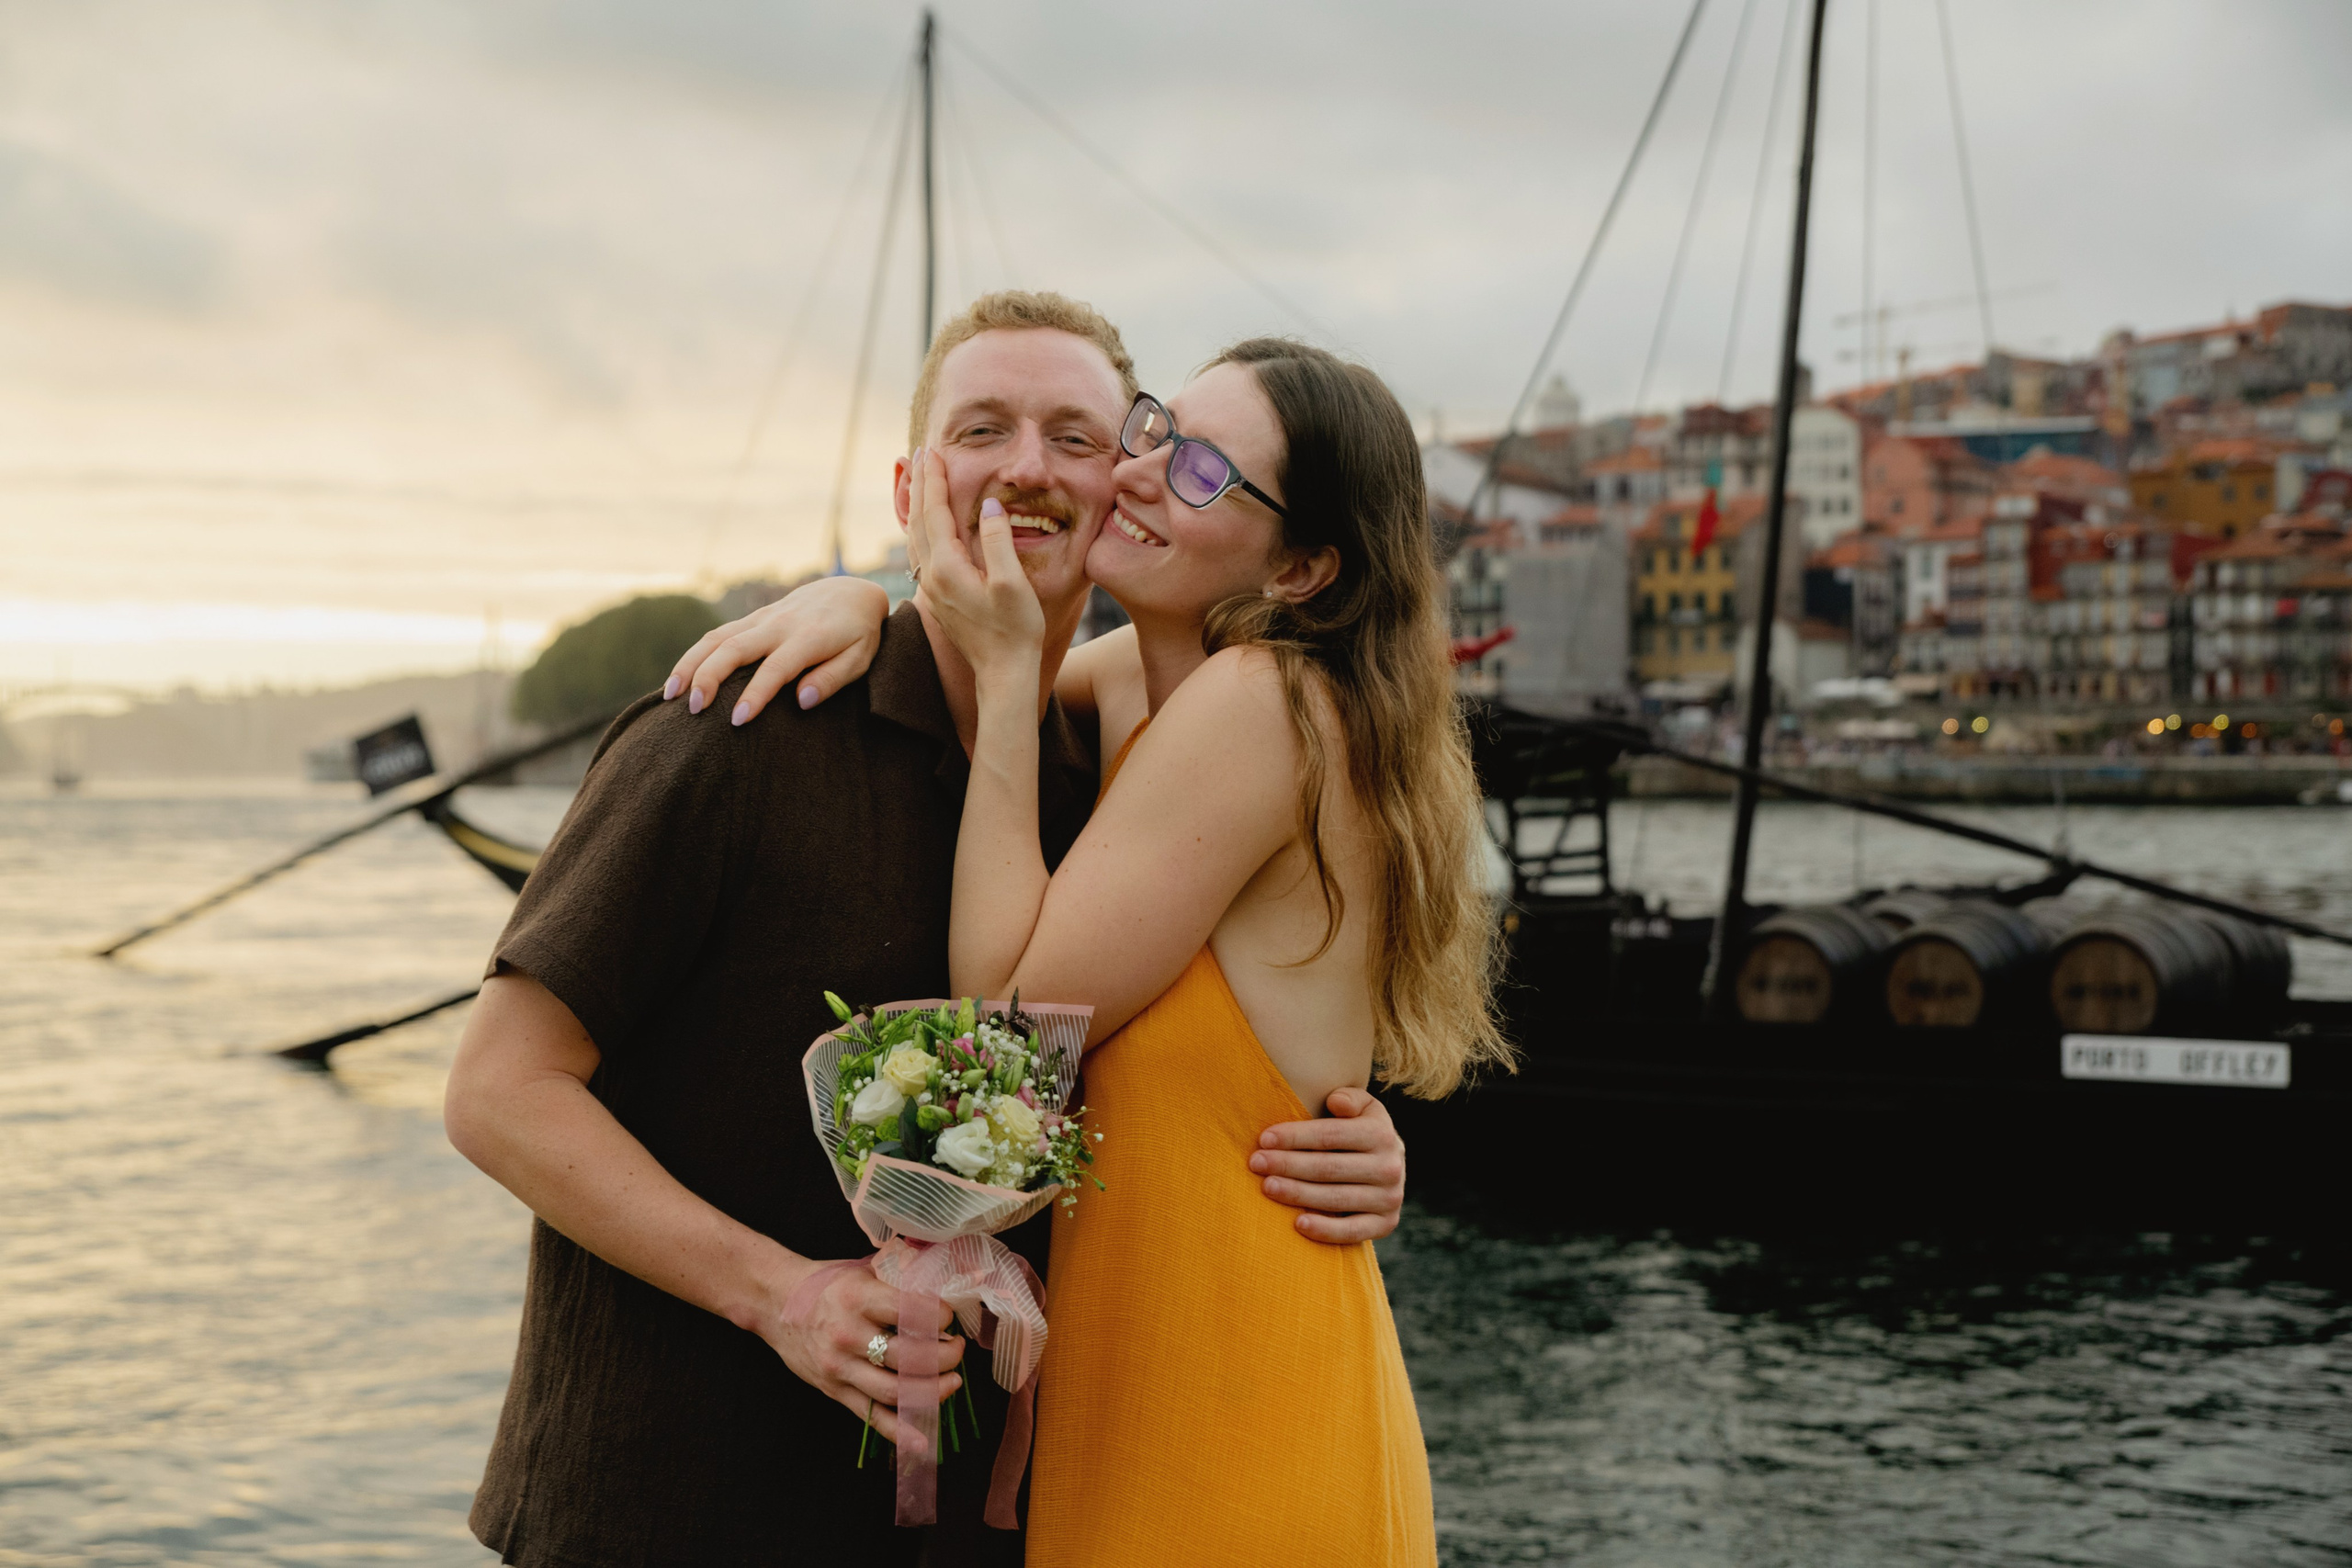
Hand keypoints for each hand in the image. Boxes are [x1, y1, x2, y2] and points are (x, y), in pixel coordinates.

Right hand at [663, 576, 890, 724]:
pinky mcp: (752, 619)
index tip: (737, 720)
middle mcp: (778, 625)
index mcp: (808, 638)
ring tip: (671, 695)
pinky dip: (694, 655)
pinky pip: (717, 635)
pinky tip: (679, 678)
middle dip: (708, 678)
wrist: (848, 592)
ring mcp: (761, 619)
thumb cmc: (858, 633)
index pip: (775, 669)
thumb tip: (802, 700)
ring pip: (717, 638)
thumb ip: (833, 678)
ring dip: (691, 664)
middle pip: (733, 648)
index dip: (755, 695)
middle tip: (693, 710)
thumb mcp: (860, 657)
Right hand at [755, 1254, 964, 1451]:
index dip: (940, 1317)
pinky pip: (870, 1416)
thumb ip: (900, 1282)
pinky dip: (898, 1432)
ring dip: (933, 1391)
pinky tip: (922, 1441)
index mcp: (858, 1299)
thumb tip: (951, 1285)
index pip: (911, 1313)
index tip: (949, 1317)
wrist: (774, 1302)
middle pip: (908, 1358)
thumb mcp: (862, 1272)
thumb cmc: (824, 1285)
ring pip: (895, 1392)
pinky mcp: (834, 1391)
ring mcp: (840, 1368)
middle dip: (946, 1357)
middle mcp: (848, 1335)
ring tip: (952, 1381)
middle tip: (958, 1350)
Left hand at [906, 447, 1045, 692]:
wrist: (1003, 675)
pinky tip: (924, 524)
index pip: (935, 512)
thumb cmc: (1015, 631)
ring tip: (915, 480)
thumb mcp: (1013, 583)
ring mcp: (932, 590)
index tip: (933, 451)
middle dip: (919, 485)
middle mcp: (931, 577)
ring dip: (915, 505)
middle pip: (918, 520)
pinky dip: (919, 528)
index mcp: (947, 568)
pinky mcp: (938, 599)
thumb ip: (999, 539)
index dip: (933, 480)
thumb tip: (990, 504)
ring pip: (915, 537)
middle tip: (919, 454)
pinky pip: (920, 553)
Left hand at [1250, 1088, 1407, 1243]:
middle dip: (1288, 1164)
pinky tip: (1298, 1223)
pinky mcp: (1387, 1224)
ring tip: (1267, 1187)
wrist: (1387, 1167)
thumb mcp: (1363, 1108)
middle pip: (1329, 1167)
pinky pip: (1352, 1232)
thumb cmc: (1359, 1132)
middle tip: (1256, 1163)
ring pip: (1335, 1199)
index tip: (1264, 1139)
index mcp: (1382, 1133)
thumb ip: (1351, 1099)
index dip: (1295, 1136)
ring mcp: (1390, 1198)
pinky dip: (1325, 1229)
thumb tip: (1336, 1101)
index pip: (1331, 1136)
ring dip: (1298, 1194)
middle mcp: (1390, 1167)